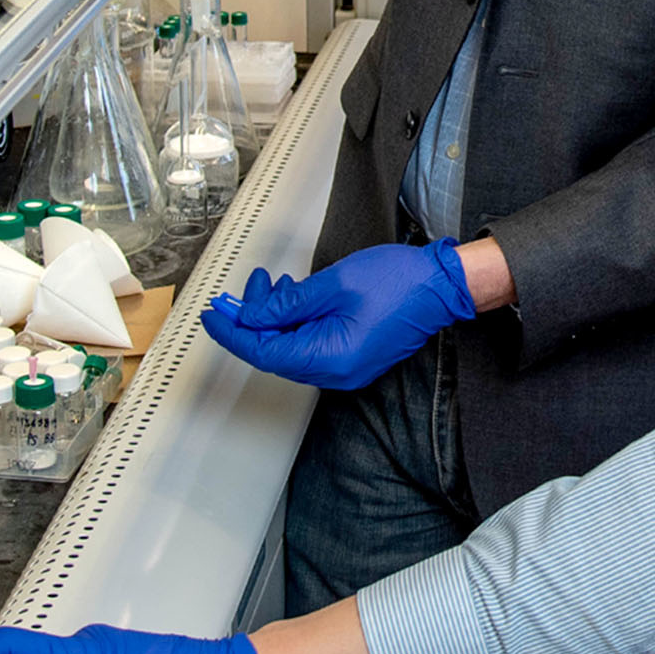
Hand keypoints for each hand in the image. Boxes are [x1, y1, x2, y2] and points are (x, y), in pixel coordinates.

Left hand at [201, 240, 475, 390]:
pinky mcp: (352, 357)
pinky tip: (291, 298)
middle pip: (275, 352)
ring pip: (291, 348)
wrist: (441, 286)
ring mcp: (345, 368)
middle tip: (242, 291)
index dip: (233, 332)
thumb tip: (250, 316)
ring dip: (274, 319)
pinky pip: (311, 346)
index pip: (263, 351)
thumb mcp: (332, 284)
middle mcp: (336, 372)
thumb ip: (286, 304)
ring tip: (269, 285)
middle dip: (253, 320)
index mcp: (330, 358)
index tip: (213, 315)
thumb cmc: (398, 281)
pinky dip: (294, 324)